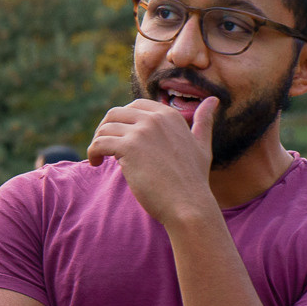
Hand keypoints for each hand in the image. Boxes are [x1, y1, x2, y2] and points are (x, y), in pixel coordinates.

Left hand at [87, 97, 218, 229]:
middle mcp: (155, 119)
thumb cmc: (194, 181)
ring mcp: (142, 132)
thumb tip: (213, 100)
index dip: (123, 120)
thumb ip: (204, 122)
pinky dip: (92, 152)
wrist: (188, 205)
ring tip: (99, 157)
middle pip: (115, 113)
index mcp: (169, 115)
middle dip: (105, 128)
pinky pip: (100, 142)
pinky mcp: (129, 148)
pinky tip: (95, 162)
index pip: (135, 106)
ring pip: (105, 128)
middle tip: (104, 147)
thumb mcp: (202, 146)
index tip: (120, 137)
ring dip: (97, 142)